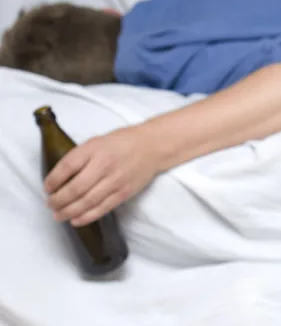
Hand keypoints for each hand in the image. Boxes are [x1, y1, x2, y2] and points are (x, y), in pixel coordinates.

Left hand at [45, 125, 159, 226]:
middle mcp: (105, 164)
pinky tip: (76, 220)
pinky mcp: (124, 192)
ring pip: (87, 202)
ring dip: (69, 211)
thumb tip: (60, 177)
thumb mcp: (97, 141)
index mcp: (95, 148)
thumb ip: (80, 156)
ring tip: (59, 215)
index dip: (53, 180)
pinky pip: (102, 208)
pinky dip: (86, 217)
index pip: (67, 166)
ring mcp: (116, 180)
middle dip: (58, 200)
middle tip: (50, 204)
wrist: (152, 147)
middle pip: (75, 188)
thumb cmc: (123, 142)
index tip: (47, 188)